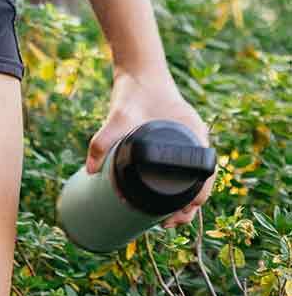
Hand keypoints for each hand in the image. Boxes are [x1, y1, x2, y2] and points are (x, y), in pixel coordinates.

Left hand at [87, 67, 214, 227]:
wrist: (136, 70)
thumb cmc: (135, 90)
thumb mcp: (120, 115)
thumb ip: (104, 138)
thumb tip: (90, 170)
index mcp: (193, 136)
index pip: (205, 177)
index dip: (196, 201)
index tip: (180, 216)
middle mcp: (192, 141)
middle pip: (199, 183)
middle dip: (188, 208)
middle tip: (167, 226)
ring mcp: (182, 142)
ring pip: (190, 179)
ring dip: (183, 201)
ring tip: (164, 222)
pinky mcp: (170, 143)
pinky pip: (180, 169)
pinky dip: (177, 187)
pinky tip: (165, 201)